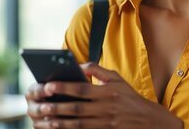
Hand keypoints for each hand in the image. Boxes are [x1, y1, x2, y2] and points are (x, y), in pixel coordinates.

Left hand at [25, 62, 182, 128]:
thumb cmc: (129, 97)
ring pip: (77, 124)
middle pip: (76, 108)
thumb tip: (80, 65)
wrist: (147, 120)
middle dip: (57, 107)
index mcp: (107, 92)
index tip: (48, 85)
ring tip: (44, 121)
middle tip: (40, 106)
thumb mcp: (117, 79)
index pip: (82, 89)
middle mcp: (105, 108)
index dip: (64, 87)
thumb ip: (98, 70)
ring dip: (59, 123)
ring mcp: (104, 123)